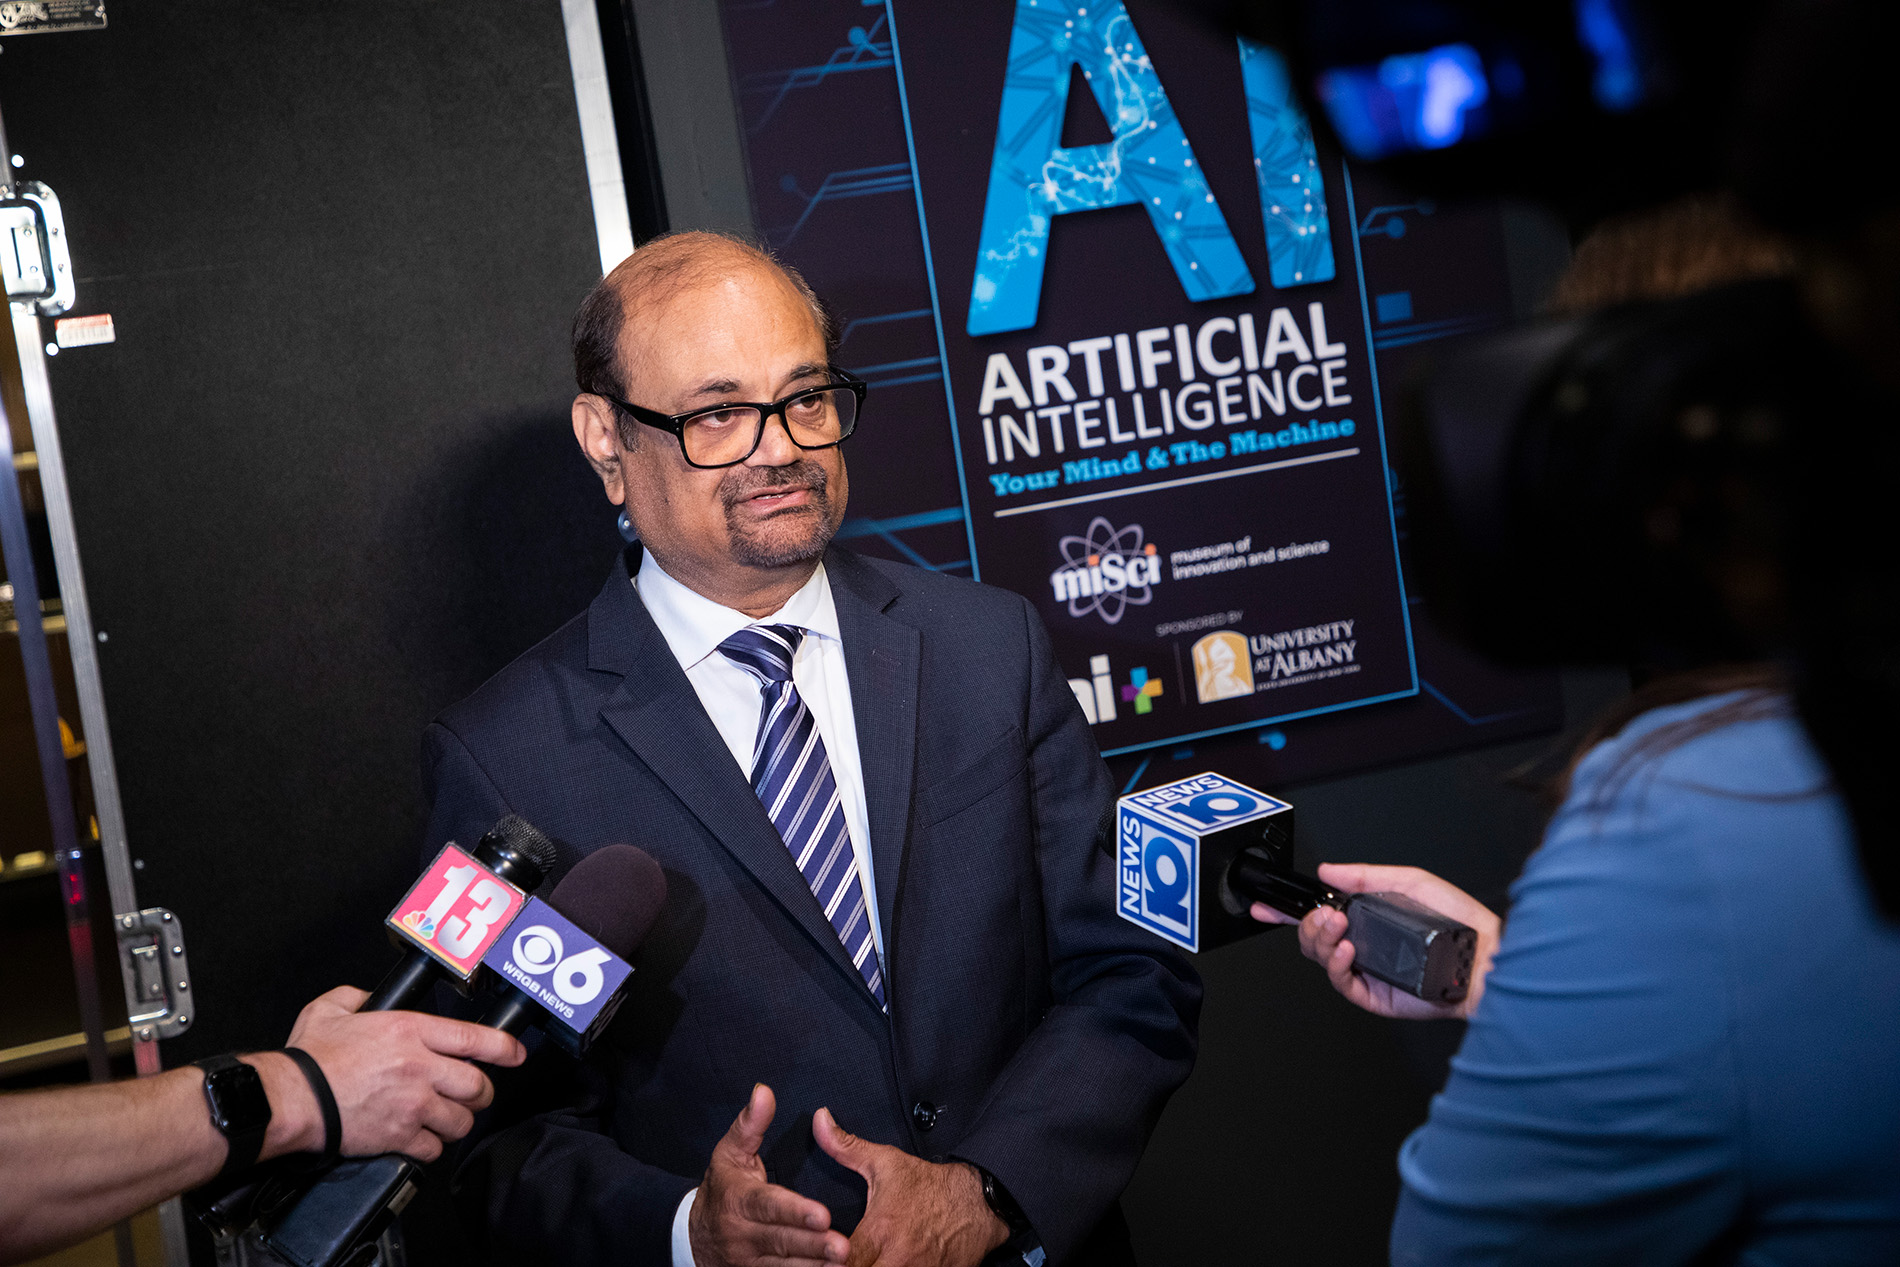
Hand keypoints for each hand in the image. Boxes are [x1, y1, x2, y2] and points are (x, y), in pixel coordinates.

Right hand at [257, 984, 526, 1161]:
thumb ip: (358, 997)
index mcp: (409, 1031)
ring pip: (461, 1120)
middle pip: (477, 1085)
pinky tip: (420, 1139)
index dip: (503, 1047)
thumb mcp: (331, 1008)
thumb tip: (369, 998)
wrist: (292, 1099)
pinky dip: (431, 1147)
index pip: (474, 1038)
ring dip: (457, 1122)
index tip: (515, 1054)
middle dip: (480, 1093)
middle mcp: (419, 1066)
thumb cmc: (309, 1058)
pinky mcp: (400, 1135)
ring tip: (446, 1118)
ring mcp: (413, 1104)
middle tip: (473, 1094)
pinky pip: (434, 1147)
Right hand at [690, 1084, 847, 1266]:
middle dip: (814, 1245)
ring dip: (814, 1266)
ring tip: (844, 1264)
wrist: (694, 1236)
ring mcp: (748, 1261)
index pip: (769, 1205)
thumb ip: (751, 1124)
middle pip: (782, 1241)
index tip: (824, 1214)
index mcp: (739, 1200)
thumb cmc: (722, 1187)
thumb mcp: (729, 1152)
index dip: (796, 1211)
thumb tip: (764, 1091)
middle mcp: (742, 1235)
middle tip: (844, 1247)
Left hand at [813, 1108, 1008, 1266]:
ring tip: (870, 1261)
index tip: (828, 1251)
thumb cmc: (928, 1184)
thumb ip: (845, 1147)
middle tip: (841, 1260)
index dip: (828, 1260)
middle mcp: (898, 1258)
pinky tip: (889, 1265)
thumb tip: (818, 1119)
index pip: (841, 1262)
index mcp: (880, 1231)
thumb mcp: (886, 1162)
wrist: (979, 1202)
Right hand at [1251, 864, 1501, 1020]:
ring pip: (1320, 959)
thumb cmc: (1456, 920)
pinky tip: (1347, 950)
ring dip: (1319, 939)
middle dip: (1306, 924)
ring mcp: (1366, 970)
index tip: (1265, 904)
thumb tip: (1328, 871)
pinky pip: (1342, 983)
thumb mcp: (1408, 881)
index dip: (1287, 910)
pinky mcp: (1375, 995)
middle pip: (1311, 938)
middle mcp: (1361, 943)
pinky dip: (1337, 964)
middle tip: (1322, 914)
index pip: (1318, 914)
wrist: (1483, 956)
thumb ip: (1365, 876)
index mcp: (1365, 917)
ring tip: (1337, 927)